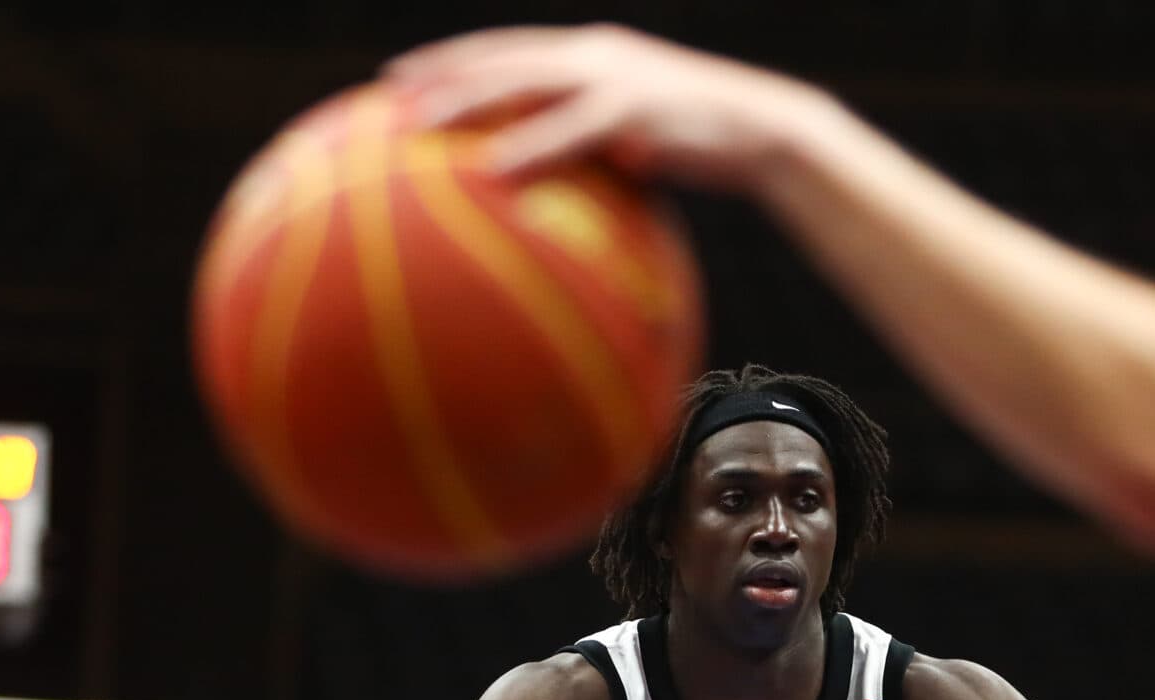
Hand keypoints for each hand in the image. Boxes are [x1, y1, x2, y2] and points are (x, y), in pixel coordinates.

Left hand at [387, 24, 841, 187]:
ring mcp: (613, 75)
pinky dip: (528, 144)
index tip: (401, 75)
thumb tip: (550, 196)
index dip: (453, 58)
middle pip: (501, 55)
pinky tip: (492, 168)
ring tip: (419, 125)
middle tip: (388, 90)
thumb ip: (594, 155)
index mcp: (591, 56)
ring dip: (466, 99)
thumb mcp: (641, 143)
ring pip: (522, 79)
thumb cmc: (701, 147)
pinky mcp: (635, 107)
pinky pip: (567, 127)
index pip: (508, 49)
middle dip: (442, 70)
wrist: (766, 132)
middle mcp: (594, 53)